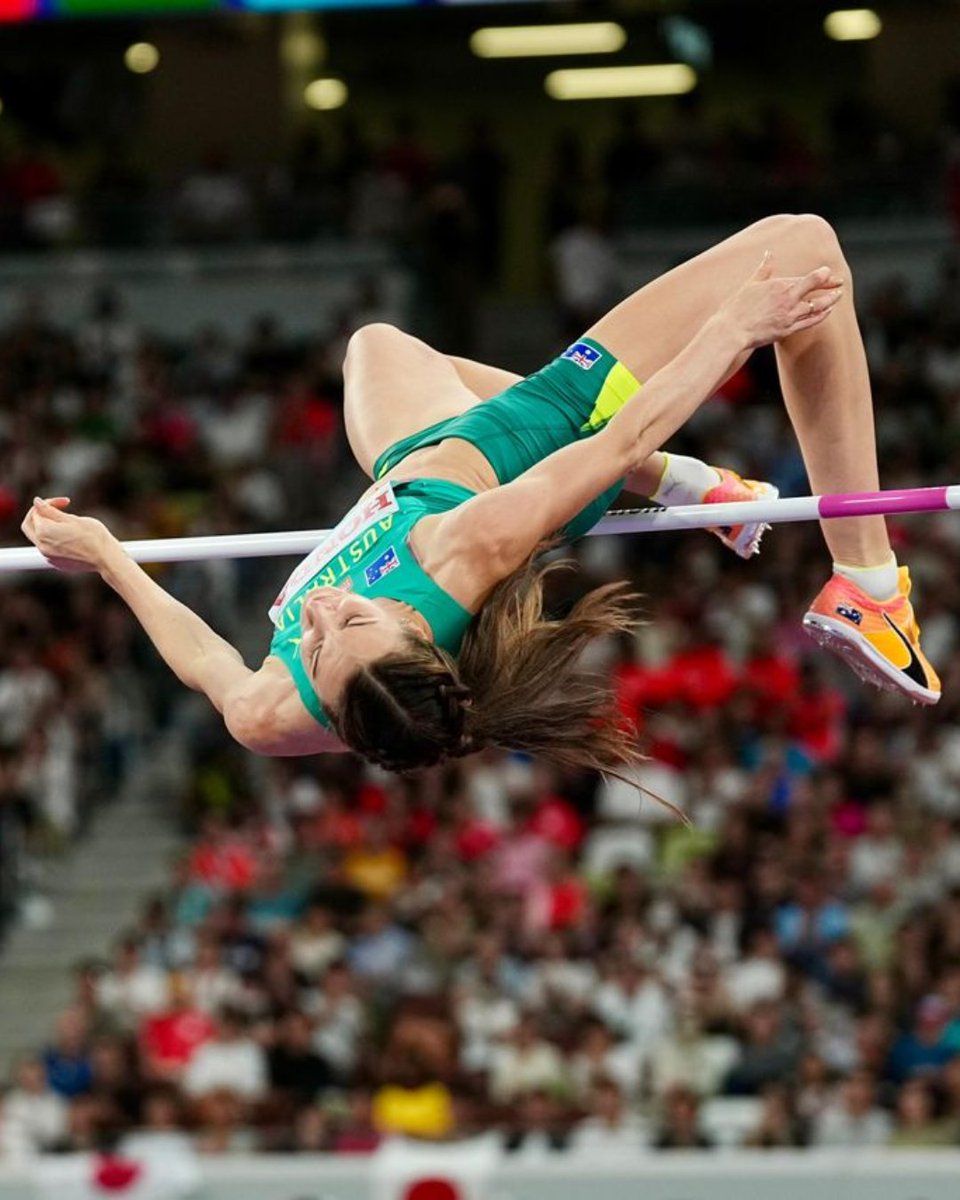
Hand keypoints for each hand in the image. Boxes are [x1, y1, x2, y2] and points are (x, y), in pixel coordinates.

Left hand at [20, 497, 116, 573]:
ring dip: (48, 527)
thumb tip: (37, 502)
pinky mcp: (56, 563)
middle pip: (29, 526)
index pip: (37, 511)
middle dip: (39, 515)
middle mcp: (41, 546)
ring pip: (39, 537)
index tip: (65, 502)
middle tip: (55, 509)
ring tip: (68, 524)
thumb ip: (50, 510)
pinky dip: (55, 540)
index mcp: (44, 531)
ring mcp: (48, 556)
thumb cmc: (94, 536)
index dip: (50, 503)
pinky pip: (49, 548)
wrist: (106, 559)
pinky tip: (71, 537)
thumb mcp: (72, 518)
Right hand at [721, 251, 844, 349]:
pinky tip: (826, 312)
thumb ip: (764, 269)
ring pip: (817, 307)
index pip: (807, 279)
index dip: (822, 276)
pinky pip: (810, 322)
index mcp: (779, 285)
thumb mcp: (750, 284)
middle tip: (840, 284)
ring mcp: (789, 315)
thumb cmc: (736, 308)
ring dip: (830, 301)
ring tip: (838, 297)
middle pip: (816, 291)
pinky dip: (820, 316)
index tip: (829, 273)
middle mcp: (787, 299)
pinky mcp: (787, 330)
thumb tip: (769, 253)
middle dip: (830, 286)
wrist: (730, 331)